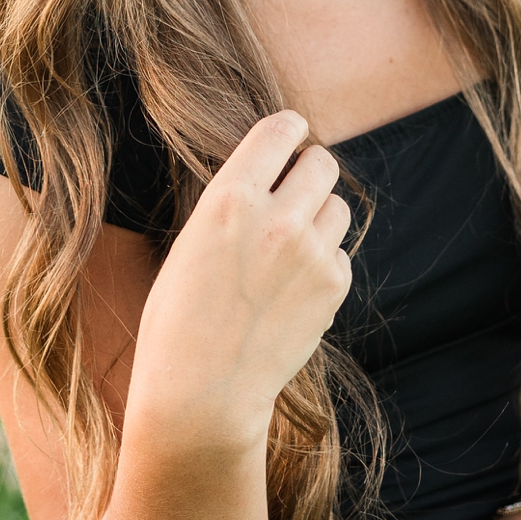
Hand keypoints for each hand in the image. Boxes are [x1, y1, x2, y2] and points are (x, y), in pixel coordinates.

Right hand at [123, 111, 351, 455]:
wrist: (202, 390)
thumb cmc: (180, 318)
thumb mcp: (192, 242)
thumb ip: (237, 202)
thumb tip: (279, 172)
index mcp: (229, 199)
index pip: (280, 130)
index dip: (290, 128)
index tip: (293, 133)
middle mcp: (276, 219)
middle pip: (322, 162)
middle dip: (309, 171)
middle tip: (294, 191)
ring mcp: (310, 254)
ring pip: (338, 207)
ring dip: (319, 217)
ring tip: (288, 250)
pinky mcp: (332, 286)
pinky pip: (341, 253)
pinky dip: (324, 263)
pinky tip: (292, 289)